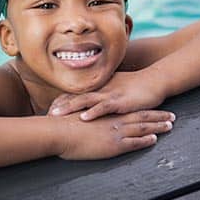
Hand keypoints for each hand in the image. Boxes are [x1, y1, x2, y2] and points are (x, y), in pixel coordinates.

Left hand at [48, 70, 170, 120]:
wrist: (155, 81)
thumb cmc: (135, 86)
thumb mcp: (115, 90)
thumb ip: (101, 95)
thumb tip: (89, 105)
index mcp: (98, 88)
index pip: (75, 94)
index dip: (61, 101)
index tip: (47, 108)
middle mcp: (101, 90)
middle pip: (76, 96)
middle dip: (60, 105)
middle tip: (45, 113)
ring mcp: (110, 94)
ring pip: (86, 101)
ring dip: (70, 108)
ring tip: (56, 115)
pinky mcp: (120, 101)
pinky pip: (104, 107)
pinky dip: (93, 112)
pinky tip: (83, 117)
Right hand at [56, 110, 174, 159]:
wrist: (58, 131)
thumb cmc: (62, 124)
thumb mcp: (75, 115)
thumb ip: (84, 114)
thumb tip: (84, 115)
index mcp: (106, 114)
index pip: (129, 110)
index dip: (143, 109)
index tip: (154, 108)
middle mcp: (113, 120)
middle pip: (140, 117)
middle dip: (157, 117)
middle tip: (171, 116)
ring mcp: (115, 131)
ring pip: (142, 128)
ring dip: (157, 127)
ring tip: (170, 126)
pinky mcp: (113, 144)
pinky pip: (133, 142)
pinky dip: (145, 140)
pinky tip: (154, 139)